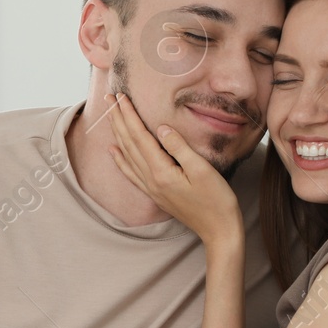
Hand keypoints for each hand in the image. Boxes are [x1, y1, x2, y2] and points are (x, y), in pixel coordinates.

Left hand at [107, 93, 242, 245]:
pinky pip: (131, 173)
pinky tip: (113, 151)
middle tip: (108, 97)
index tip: (120, 96)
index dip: (128, 114)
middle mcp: (151, 180)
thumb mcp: (202, 170)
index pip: (139, 136)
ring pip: (127, 155)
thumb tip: (160, 128)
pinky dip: (120, 160)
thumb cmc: (217, 201)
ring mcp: (151, 188)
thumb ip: (179, 147)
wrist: (219, 231)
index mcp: (161, 172)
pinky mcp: (156, 194)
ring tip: (109, 115)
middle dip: (117, 119)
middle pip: (128, 143)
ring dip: (117, 134)